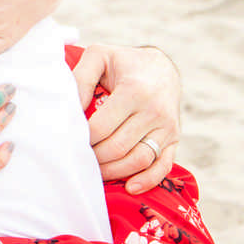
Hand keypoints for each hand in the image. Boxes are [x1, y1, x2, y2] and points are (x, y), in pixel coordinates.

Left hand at [72, 43, 181, 193]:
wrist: (161, 67)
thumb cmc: (124, 63)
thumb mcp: (99, 56)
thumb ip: (81, 77)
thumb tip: (71, 109)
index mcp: (134, 91)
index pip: (101, 127)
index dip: (82, 139)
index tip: (69, 141)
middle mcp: (154, 111)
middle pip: (117, 147)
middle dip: (94, 158)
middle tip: (78, 159)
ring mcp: (167, 127)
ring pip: (138, 160)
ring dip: (113, 171)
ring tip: (95, 171)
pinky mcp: (174, 138)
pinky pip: (163, 166)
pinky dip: (147, 181)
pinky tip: (130, 187)